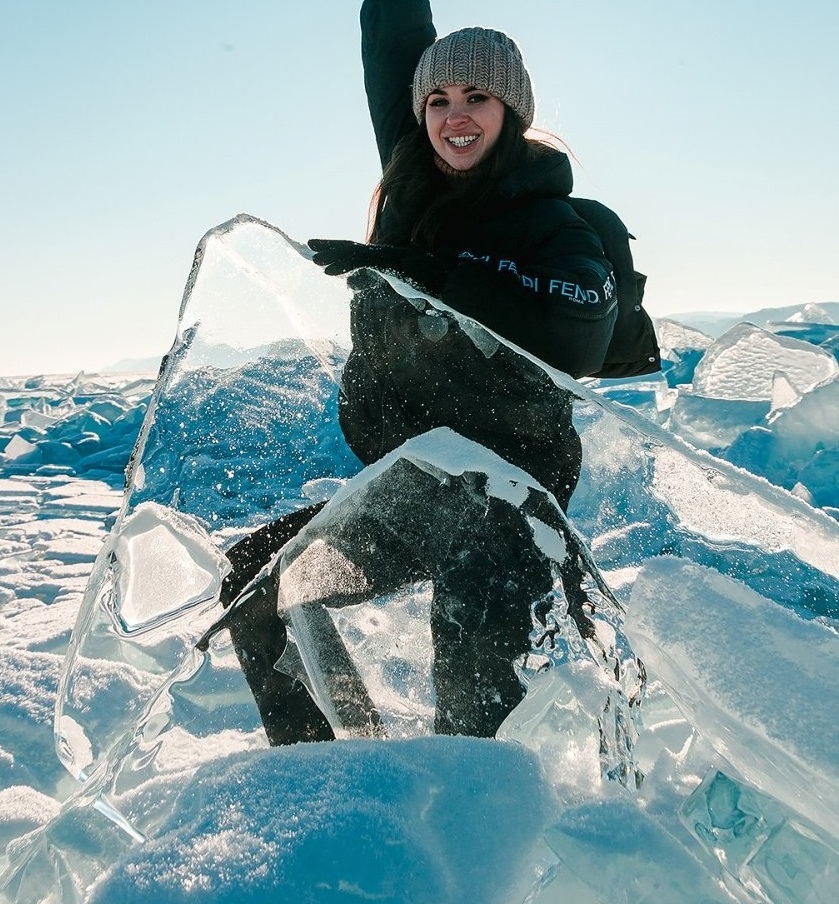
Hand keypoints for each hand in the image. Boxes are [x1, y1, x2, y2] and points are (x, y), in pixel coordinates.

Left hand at [308, 238, 447, 294]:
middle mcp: (391, 254)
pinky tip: (328, 271)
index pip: (365, 253)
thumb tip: (384, 272)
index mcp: (393, 258)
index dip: (345, 251)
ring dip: (335, 256)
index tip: (325, 253)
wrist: (458, 286)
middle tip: (310, 245)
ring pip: (358, 252)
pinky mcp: (393, 263)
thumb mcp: (416, 286)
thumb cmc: (440, 289)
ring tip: (316, 261)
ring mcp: (392, 256)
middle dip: (334, 246)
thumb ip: (401, 278)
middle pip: (358, 248)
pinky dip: (345, 263)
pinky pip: (365, 261)